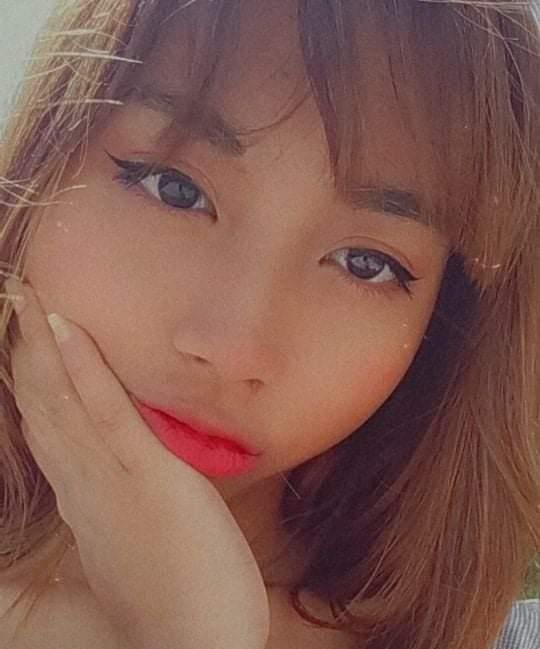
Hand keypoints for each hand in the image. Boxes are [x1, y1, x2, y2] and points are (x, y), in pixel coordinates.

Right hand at [6, 279, 269, 648]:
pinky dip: (82, 371)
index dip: (33, 380)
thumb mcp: (135, 544)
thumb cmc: (173, 602)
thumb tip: (104, 473)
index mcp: (83, 496)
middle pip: (43, 406)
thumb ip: (113, 507)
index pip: (48, 426)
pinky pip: (105, 414)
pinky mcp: (144, 479)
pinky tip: (65, 331)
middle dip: (25, 352)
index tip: (24, 341)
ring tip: (24, 300)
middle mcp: (82, 483)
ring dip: (41, 347)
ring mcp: (107, 479)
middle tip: (11, 302)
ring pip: (62, 402)